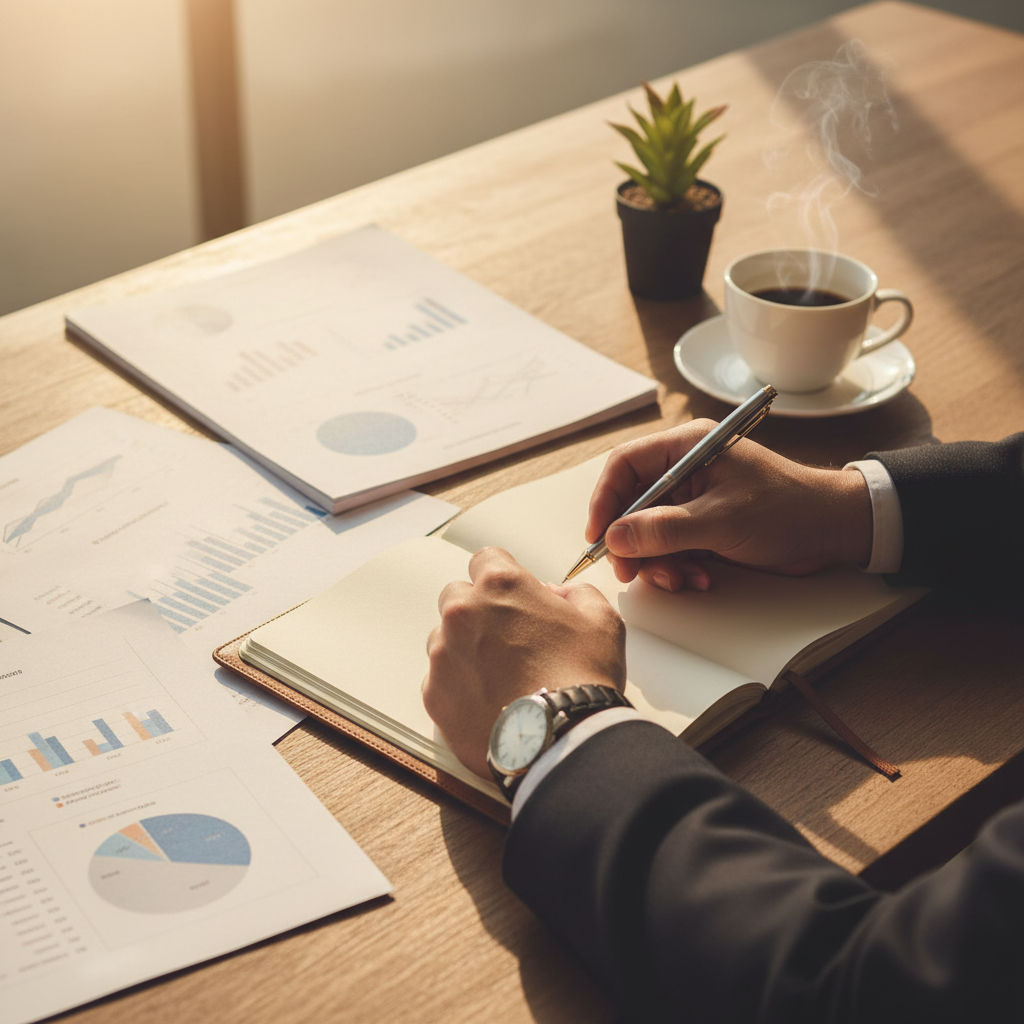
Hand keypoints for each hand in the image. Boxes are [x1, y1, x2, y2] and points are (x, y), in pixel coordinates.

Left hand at [422, 546, 625, 778]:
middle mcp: (463, 613)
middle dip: (478, 611)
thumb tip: (556, 594)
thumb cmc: (583, 678)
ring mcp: (444, 654)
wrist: (563, 739)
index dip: (502, 577)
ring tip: (500, 677)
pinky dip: (458, 687)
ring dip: (465, 649)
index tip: (512, 596)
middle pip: (457, 596)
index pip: (486, 559)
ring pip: (444, 639)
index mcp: (501, 585)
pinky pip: (439, 680)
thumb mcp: (601, 620)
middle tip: (508, 640)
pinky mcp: (434, 693)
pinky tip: (489, 701)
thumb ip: (576, 593)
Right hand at [587, 420, 872, 591]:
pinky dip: (678, 567)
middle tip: (632, 572)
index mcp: (687, 447)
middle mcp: (686, 470)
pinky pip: (672, 548)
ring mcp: (694, 499)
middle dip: (632, 542)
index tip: (598, 536)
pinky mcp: (704, 525)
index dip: (605, 501)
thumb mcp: (721, 521)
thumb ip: (664, 530)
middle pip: (633, 504)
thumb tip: (616, 538)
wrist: (834, 529)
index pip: (625, 466)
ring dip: (658, 562)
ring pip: (649, 532)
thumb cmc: (788, 508)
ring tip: (681, 580)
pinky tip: (699, 579)